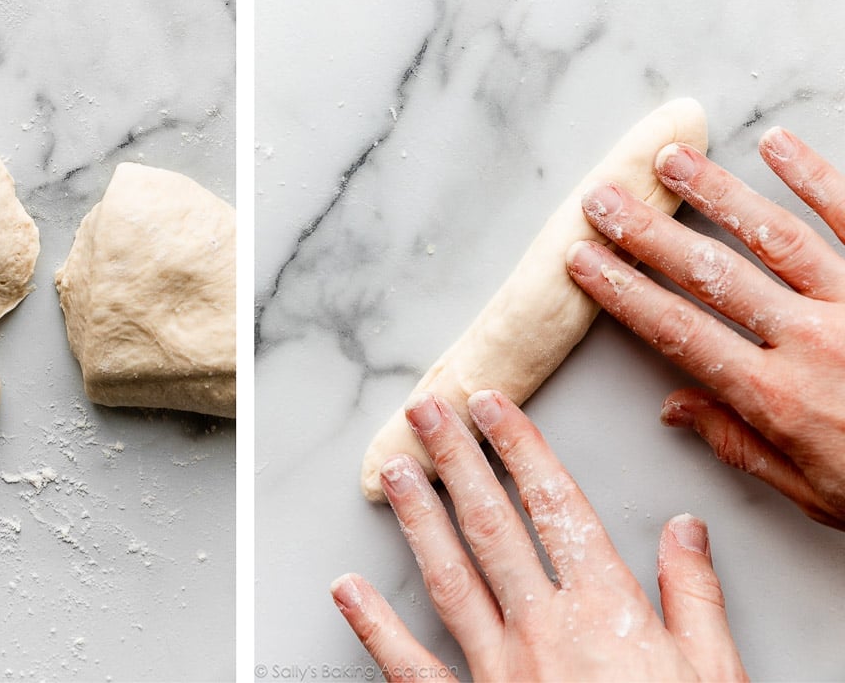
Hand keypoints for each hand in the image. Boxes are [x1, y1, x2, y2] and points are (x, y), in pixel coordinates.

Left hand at [332, 392, 745, 680]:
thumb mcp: (715, 674)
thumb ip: (695, 597)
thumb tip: (684, 528)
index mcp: (606, 613)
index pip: (556, 508)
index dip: (520, 449)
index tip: (491, 406)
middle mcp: (545, 631)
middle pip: (492, 527)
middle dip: (457, 462)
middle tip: (426, 412)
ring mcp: (501, 672)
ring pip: (451, 579)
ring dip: (418, 520)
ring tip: (394, 471)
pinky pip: (412, 669)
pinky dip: (375, 628)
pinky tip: (346, 590)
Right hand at [568, 127, 844, 528]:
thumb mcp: (814, 493)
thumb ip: (739, 443)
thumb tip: (672, 406)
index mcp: (778, 396)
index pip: (678, 333)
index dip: (623, 293)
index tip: (583, 262)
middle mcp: (810, 341)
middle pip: (710, 275)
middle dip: (648, 236)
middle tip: (603, 202)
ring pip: (773, 236)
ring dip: (715, 194)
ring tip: (669, 161)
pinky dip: (815, 177)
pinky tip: (775, 145)